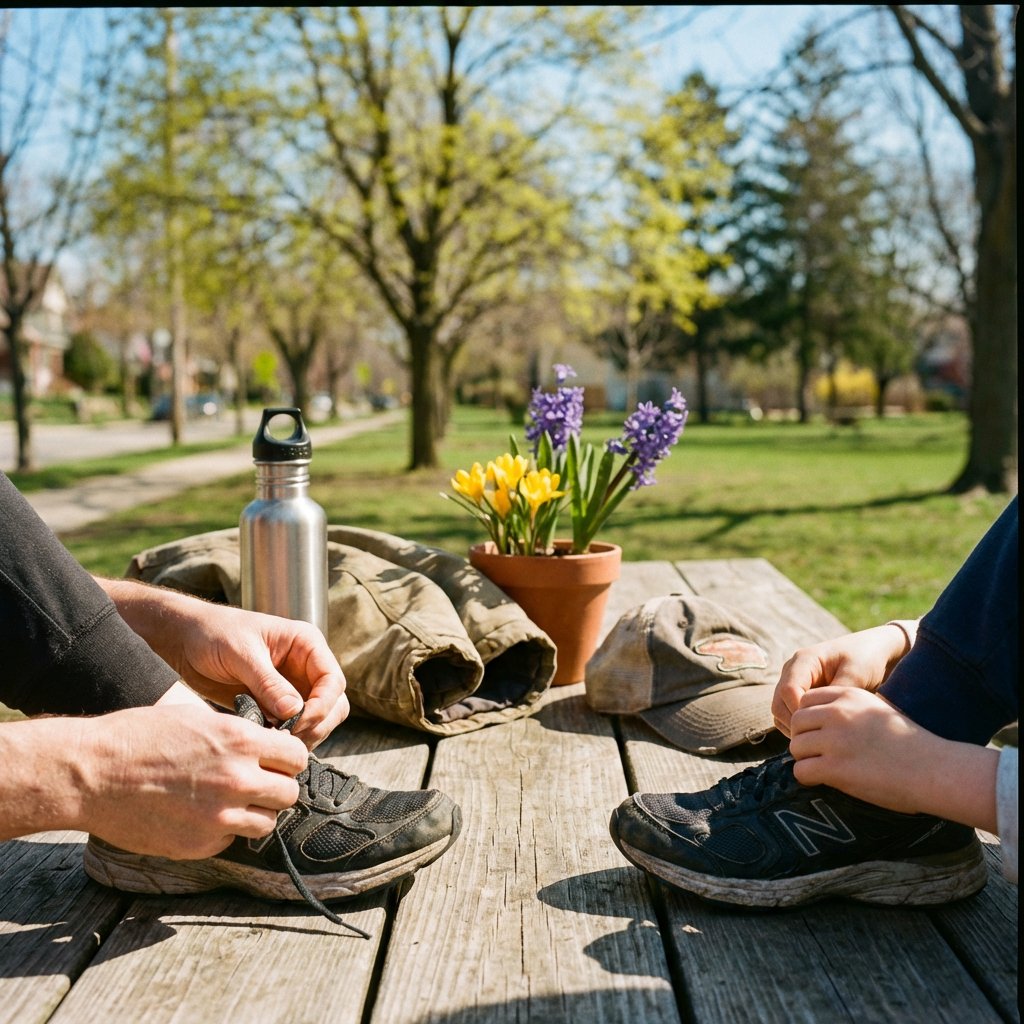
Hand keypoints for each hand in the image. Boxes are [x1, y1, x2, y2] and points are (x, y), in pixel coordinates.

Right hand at [71, 703, 308, 858]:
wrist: (93, 774)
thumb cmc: (140, 737)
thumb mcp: (197, 718)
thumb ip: (238, 734)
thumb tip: (267, 744)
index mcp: (240, 741)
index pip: (296, 756)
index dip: (288, 759)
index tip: (277, 761)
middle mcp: (237, 779)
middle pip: (289, 793)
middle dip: (277, 788)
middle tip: (258, 784)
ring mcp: (220, 816)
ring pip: (267, 822)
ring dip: (256, 813)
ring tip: (232, 802)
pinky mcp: (200, 844)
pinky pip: (232, 840)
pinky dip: (225, 832)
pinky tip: (201, 816)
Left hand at [98, 579, 348, 747]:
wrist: (183, 640)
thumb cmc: (212, 633)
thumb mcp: (241, 654)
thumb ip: (269, 683)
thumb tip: (295, 711)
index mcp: (305, 644)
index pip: (333, 680)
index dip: (322, 705)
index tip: (298, 723)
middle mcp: (305, 666)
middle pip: (333, 704)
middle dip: (316, 724)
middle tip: (286, 738)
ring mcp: (292, 687)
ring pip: (317, 719)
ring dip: (302, 734)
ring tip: (273, 741)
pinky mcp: (275, 704)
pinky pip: (293, 727)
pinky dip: (285, 738)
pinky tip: (264, 740)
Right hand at [772, 624, 910, 736]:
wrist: (874, 653)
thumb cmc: (866, 659)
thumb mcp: (855, 675)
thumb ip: (835, 694)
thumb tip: (820, 717)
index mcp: (803, 661)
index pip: (788, 690)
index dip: (800, 712)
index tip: (821, 727)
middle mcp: (793, 672)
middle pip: (778, 704)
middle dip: (796, 724)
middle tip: (821, 739)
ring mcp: (794, 684)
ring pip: (780, 712)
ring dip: (796, 728)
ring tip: (821, 739)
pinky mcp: (800, 696)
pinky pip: (789, 716)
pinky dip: (800, 728)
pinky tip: (821, 735)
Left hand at [788, 687, 930, 811]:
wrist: (935, 769)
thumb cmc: (911, 744)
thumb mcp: (878, 710)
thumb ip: (849, 709)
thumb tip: (820, 720)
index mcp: (849, 695)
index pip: (805, 700)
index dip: (809, 720)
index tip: (819, 734)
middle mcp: (838, 713)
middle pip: (796, 722)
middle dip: (803, 739)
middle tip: (818, 754)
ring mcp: (835, 740)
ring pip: (796, 747)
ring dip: (805, 760)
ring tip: (823, 768)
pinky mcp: (836, 768)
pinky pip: (801, 771)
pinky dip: (807, 778)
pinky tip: (823, 781)